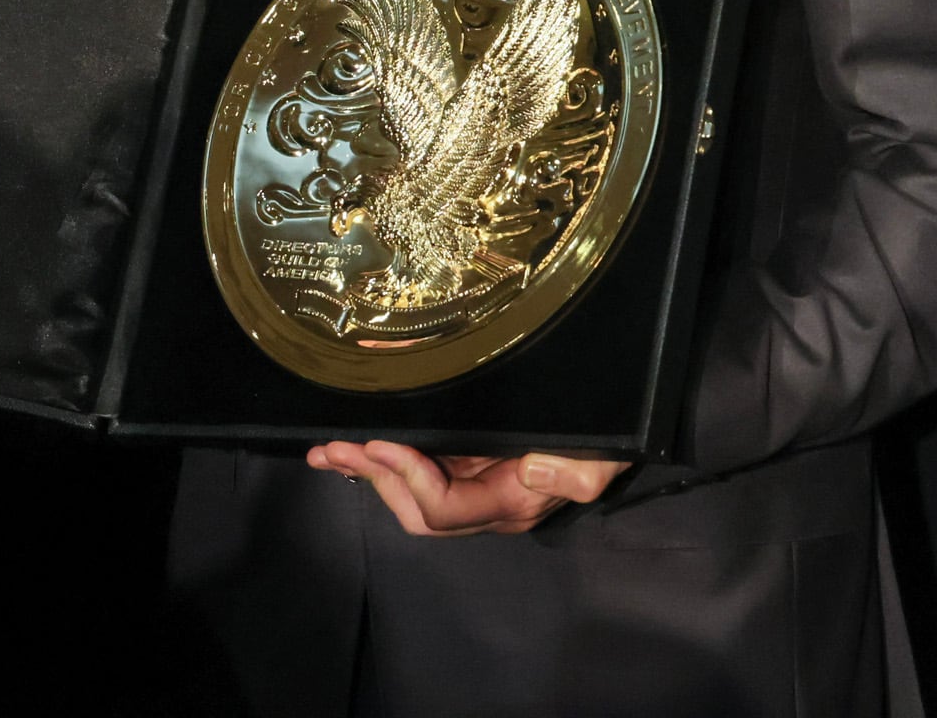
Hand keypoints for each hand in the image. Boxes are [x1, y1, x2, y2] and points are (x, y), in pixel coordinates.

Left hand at [308, 439, 624, 535]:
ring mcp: (473, 488)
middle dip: (373, 479)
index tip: (379, 443)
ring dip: (365, 473)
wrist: (609, 424)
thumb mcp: (601, 455)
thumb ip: (578, 473)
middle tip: (335, 448)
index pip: (446, 507)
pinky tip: (349, 452)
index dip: (409, 479)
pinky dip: (378, 463)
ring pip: (407, 498)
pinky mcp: (465, 466)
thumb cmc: (605, 434)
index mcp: (510, 502)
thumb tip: (533, 471)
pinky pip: (415, 475)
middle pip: (416, 511)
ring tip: (327, 452)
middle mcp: (486, 505)